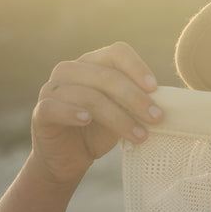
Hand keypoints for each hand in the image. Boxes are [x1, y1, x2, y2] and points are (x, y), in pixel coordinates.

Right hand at [31, 42, 161, 183]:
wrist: (67, 159)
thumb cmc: (98, 132)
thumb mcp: (121, 114)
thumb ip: (136, 102)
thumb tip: (169, 102)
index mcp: (92, 63)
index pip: (116, 52)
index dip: (137, 67)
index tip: (156, 89)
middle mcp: (70, 70)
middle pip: (106, 76)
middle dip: (135, 98)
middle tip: (156, 118)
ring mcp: (52, 89)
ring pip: (88, 96)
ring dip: (118, 117)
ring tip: (139, 136)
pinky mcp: (41, 111)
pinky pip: (56, 107)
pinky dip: (73, 112)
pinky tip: (87, 121)